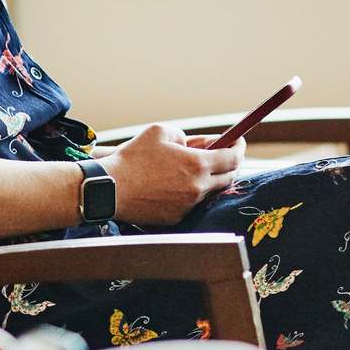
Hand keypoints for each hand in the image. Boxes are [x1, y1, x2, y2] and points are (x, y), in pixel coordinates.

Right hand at [107, 124, 238, 224]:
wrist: (110, 189)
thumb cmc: (132, 158)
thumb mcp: (159, 132)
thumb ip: (184, 135)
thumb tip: (195, 144)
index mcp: (197, 164)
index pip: (233, 158)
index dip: (239, 147)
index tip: (239, 140)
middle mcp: (197, 187)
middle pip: (228, 177)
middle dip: (230, 163)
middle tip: (223, 154)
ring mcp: (188, 205)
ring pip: (210, 190)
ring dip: (210, 178)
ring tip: (194, 166)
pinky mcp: (177, 218)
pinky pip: (193, 202)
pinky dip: (192, 191)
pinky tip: (177, 183)